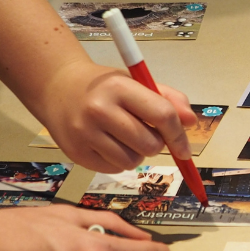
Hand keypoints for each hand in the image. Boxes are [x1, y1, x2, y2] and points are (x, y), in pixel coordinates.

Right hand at [35, 61, 196, 172]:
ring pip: (132, 162)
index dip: (179, 135)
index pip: (162, 115)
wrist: (58, 89)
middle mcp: (99, 109)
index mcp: (119, 87)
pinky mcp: (76, 153)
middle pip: (149, 144)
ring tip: (125, 137)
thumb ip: (167, 98)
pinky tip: (109, 144)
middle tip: (145, 133)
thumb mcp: (135, 81)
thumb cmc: (104, 87)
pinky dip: (119, 161)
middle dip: (156, 144)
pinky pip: (114, 169)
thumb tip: (191, 122)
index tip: (185, 150)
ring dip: (137, 154)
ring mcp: (85, 133)